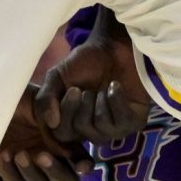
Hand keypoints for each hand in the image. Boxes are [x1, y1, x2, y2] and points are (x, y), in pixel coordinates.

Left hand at [0, 86, 86, 180]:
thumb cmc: (17, 96)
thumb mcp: (36, 94)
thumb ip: (49, 104)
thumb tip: (54, 121)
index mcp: (63, 141)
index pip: (82, 160)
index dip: (84, 165)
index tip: (80, 166)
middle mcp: (50, 156)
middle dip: (57, 172)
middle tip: (42, 155)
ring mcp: (30, 166)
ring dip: (34, 174)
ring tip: (20, 154)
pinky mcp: (8, 171)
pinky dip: (12, 172)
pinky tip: (5, 154)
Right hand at [35, 27, 149, 146]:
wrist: (113, 47)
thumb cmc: (85, 62)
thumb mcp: (57, 77)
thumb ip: (46, 98)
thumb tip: (51, 123)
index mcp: (71, 122)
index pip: (61, 133)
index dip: (66, 112)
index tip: (73, 89)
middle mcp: (91, 130)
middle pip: (79, 132)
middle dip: (83, 105)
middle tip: (88, 88)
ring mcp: (113, 128)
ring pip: (101, 127)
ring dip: (100, 101)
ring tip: (104, 87)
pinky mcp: (133, 122)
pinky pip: (122, 122)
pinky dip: (116, 100)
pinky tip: (115, 87)